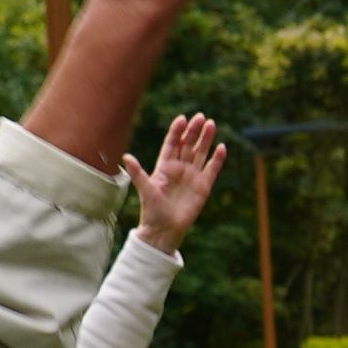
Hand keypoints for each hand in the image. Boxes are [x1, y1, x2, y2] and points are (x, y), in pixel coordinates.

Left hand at [128, 110, 224, 248]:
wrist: (165, 229)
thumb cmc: (152, 210)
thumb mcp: (145, 190)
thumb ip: (138, 173)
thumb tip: (126, 157)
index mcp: (164, 166)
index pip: (172, 144)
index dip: (176, 132)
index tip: (182, 119)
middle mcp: (179, 168)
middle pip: (188, 145)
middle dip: (194, 131)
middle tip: (201, 117)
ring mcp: (192, 176)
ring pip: (201, 153)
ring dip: (206, 139)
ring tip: (212, 124)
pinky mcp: (204, 187)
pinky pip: (212, 169)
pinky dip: (217, 159)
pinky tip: (221, 147)